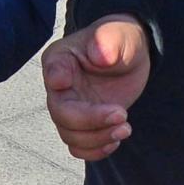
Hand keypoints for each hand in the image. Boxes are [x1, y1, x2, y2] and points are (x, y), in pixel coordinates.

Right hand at [40, 15, 150, 159]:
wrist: (130, 57)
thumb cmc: (120, 40)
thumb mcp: (118, 35)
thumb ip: (107, 40)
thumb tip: (99, 54)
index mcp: (59, 60)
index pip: (53, 76)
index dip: (61, 84)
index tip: (73, 82)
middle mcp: (57, 87)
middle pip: (61, 115)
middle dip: (92, 121)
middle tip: (122, 115)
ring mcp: (69, 108)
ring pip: (70, 136)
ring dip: (98, 138)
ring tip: (125, 128)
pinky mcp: (82, 124)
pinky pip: (78, 147)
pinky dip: (96, 150)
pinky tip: (115, 139)